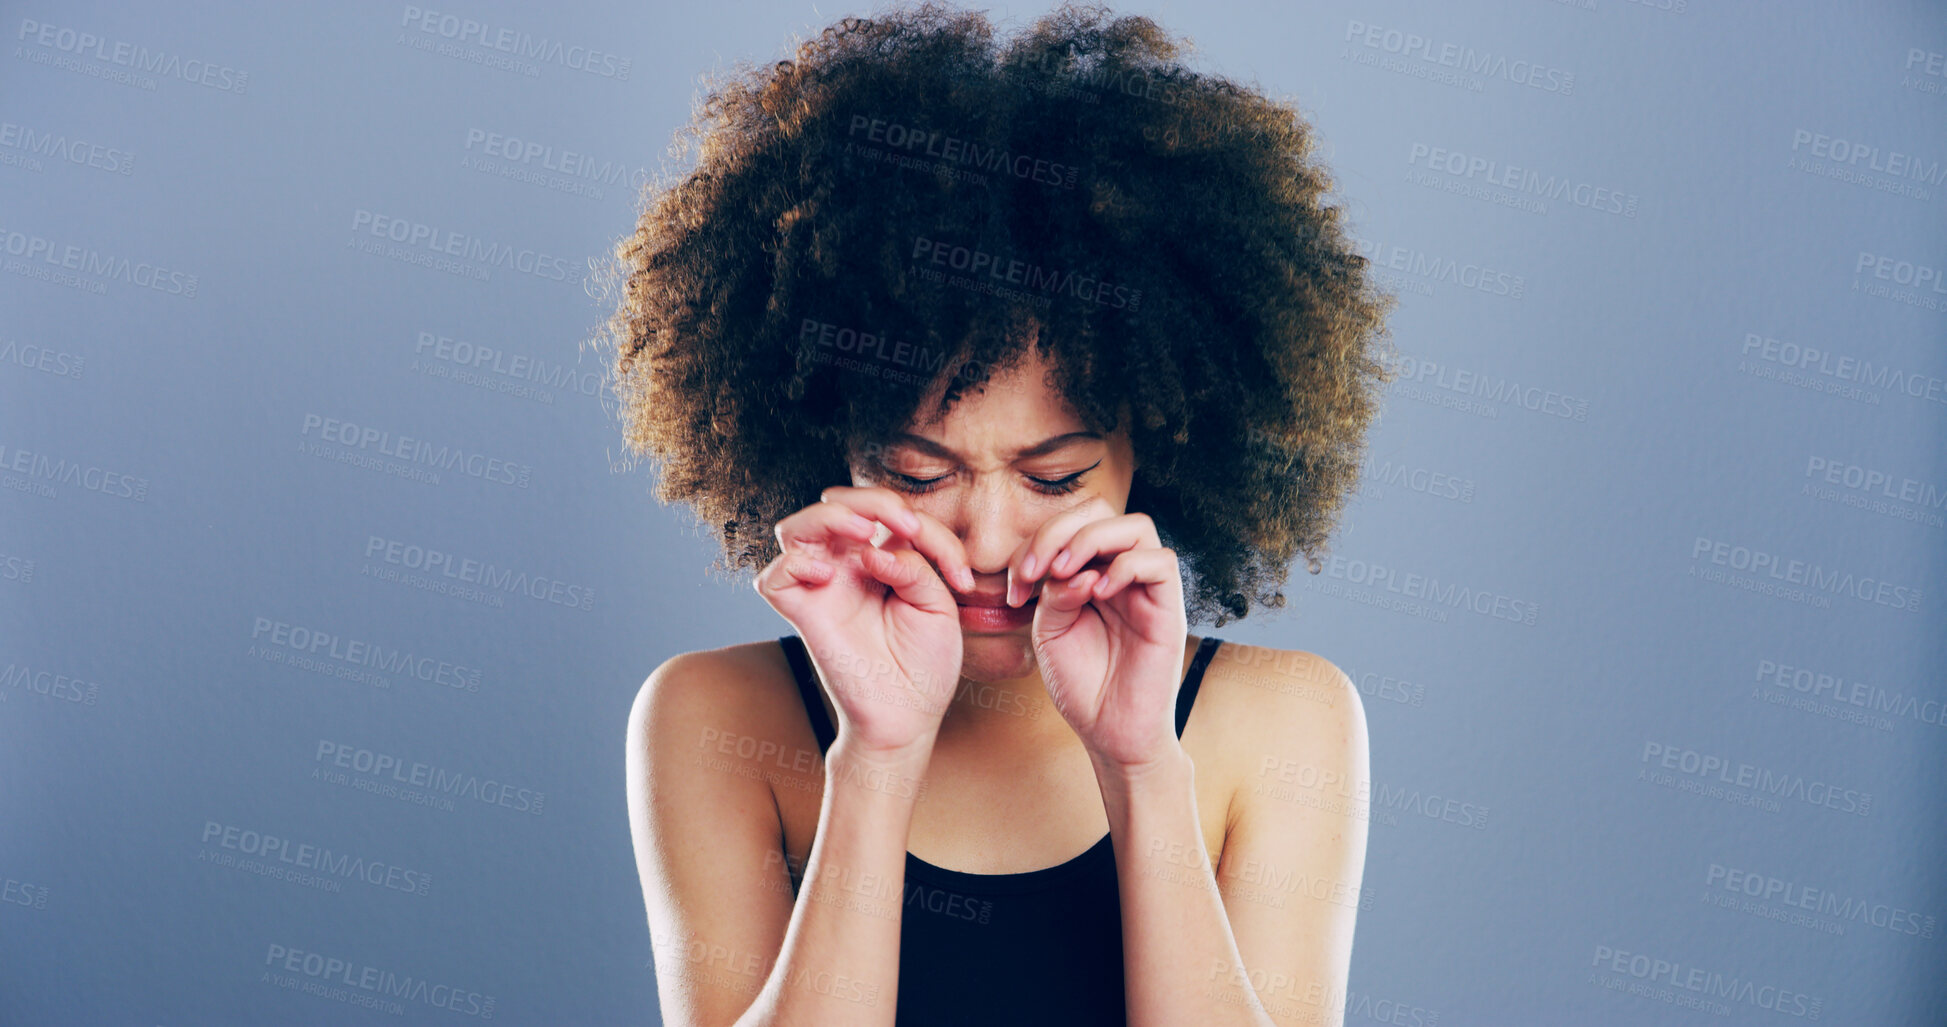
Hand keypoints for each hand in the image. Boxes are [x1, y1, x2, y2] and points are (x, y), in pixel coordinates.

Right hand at [754, 486, 978, 757]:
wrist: (909, 718)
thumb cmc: (925, 665)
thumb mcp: (939, 606)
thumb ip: (915, 567)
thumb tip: (873, 550)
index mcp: (882, 559)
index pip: (890, 515)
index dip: (926, 526)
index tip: (960, 575)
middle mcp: (846, 567)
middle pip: (836, 504)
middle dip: (872, 499)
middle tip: (906, 525)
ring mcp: (822, 589)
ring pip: (797, 528)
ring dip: (830, 516)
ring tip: (863, 531)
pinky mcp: (803, 615)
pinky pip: (774, 577)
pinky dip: (794, 563)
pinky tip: (827, 574)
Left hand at [1008, 497, 1188, 769]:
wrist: (1109, 732)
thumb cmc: (1081, 683)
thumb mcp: (1050, 630)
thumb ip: (1054, 591)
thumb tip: (1074, 568)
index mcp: (1089, 571)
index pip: (1069, 524)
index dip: (1036, 542)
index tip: (1014, 586)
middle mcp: (1120, 571)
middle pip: (1101, 511)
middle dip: (1058, 531)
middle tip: (1034, 571)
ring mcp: (1146, 588)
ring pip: (1135, 526)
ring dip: (1090, 540)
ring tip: (1063, 574)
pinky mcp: (1169, 608)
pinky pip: (1160, 561)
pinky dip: (1125, 567)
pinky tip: (1097, 593)